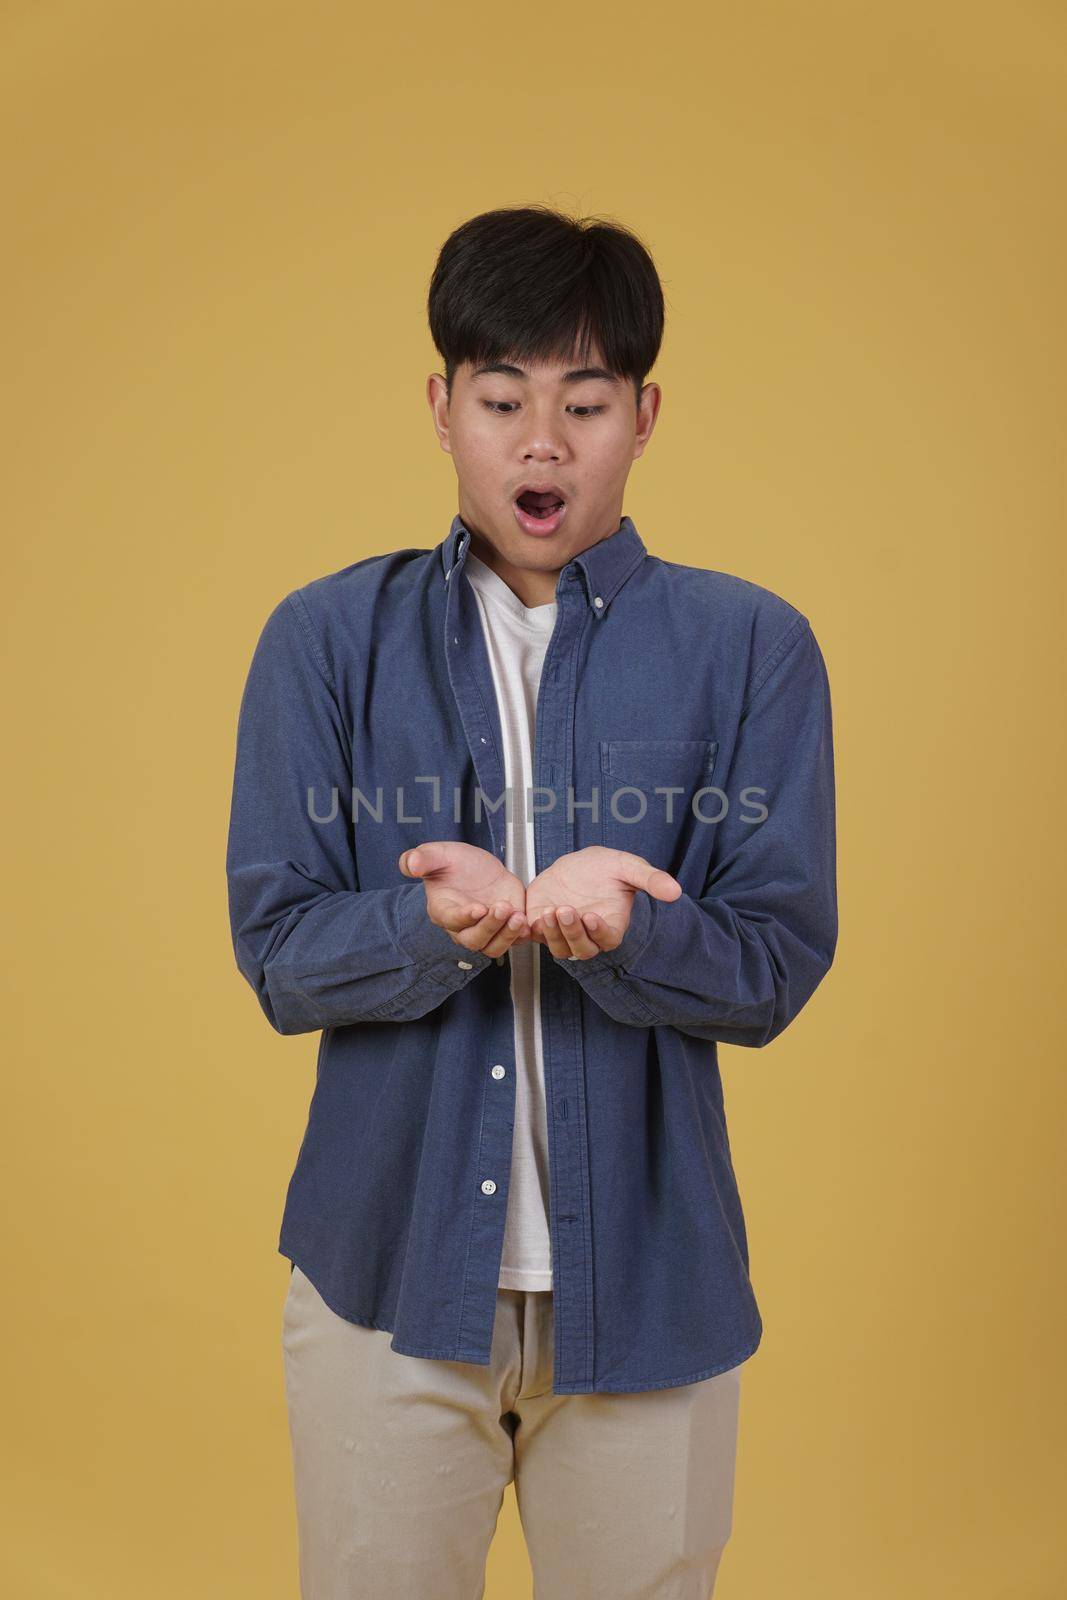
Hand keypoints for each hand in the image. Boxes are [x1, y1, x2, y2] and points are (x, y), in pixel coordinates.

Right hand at [399, 841, 531, 958]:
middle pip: (474, 940)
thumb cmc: (454, 864)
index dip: (464, 917)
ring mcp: (486, 929)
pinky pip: (514, 940)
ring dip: (507, 935)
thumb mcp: (438, 854)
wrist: (477, 869)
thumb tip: (410, 864)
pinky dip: (522, 935)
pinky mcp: (506, 927)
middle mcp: (464, 926)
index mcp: (444, 910)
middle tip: (503, 907)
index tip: (478, 908)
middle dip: (490, 926)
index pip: (451, 920)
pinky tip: (529, 921)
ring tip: (519, 917)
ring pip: (494, 947)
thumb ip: (422, 858)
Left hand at [525, 846, 682, 960]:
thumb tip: (676, 892)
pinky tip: (527, 917)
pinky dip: (531, 931)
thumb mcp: (629, 868)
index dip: (599, 933)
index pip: (606, 940)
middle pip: (581, 948)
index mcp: (610, 927)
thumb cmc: (607, 868)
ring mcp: (562, 933)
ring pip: (557, 947)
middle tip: (567, 909)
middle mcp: (587, 935)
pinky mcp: (541, 925)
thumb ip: (651, 880)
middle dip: (572, 932)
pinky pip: (534, 936)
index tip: (593, 917)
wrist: (577, 864)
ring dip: (552, 933)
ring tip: (550, 910)